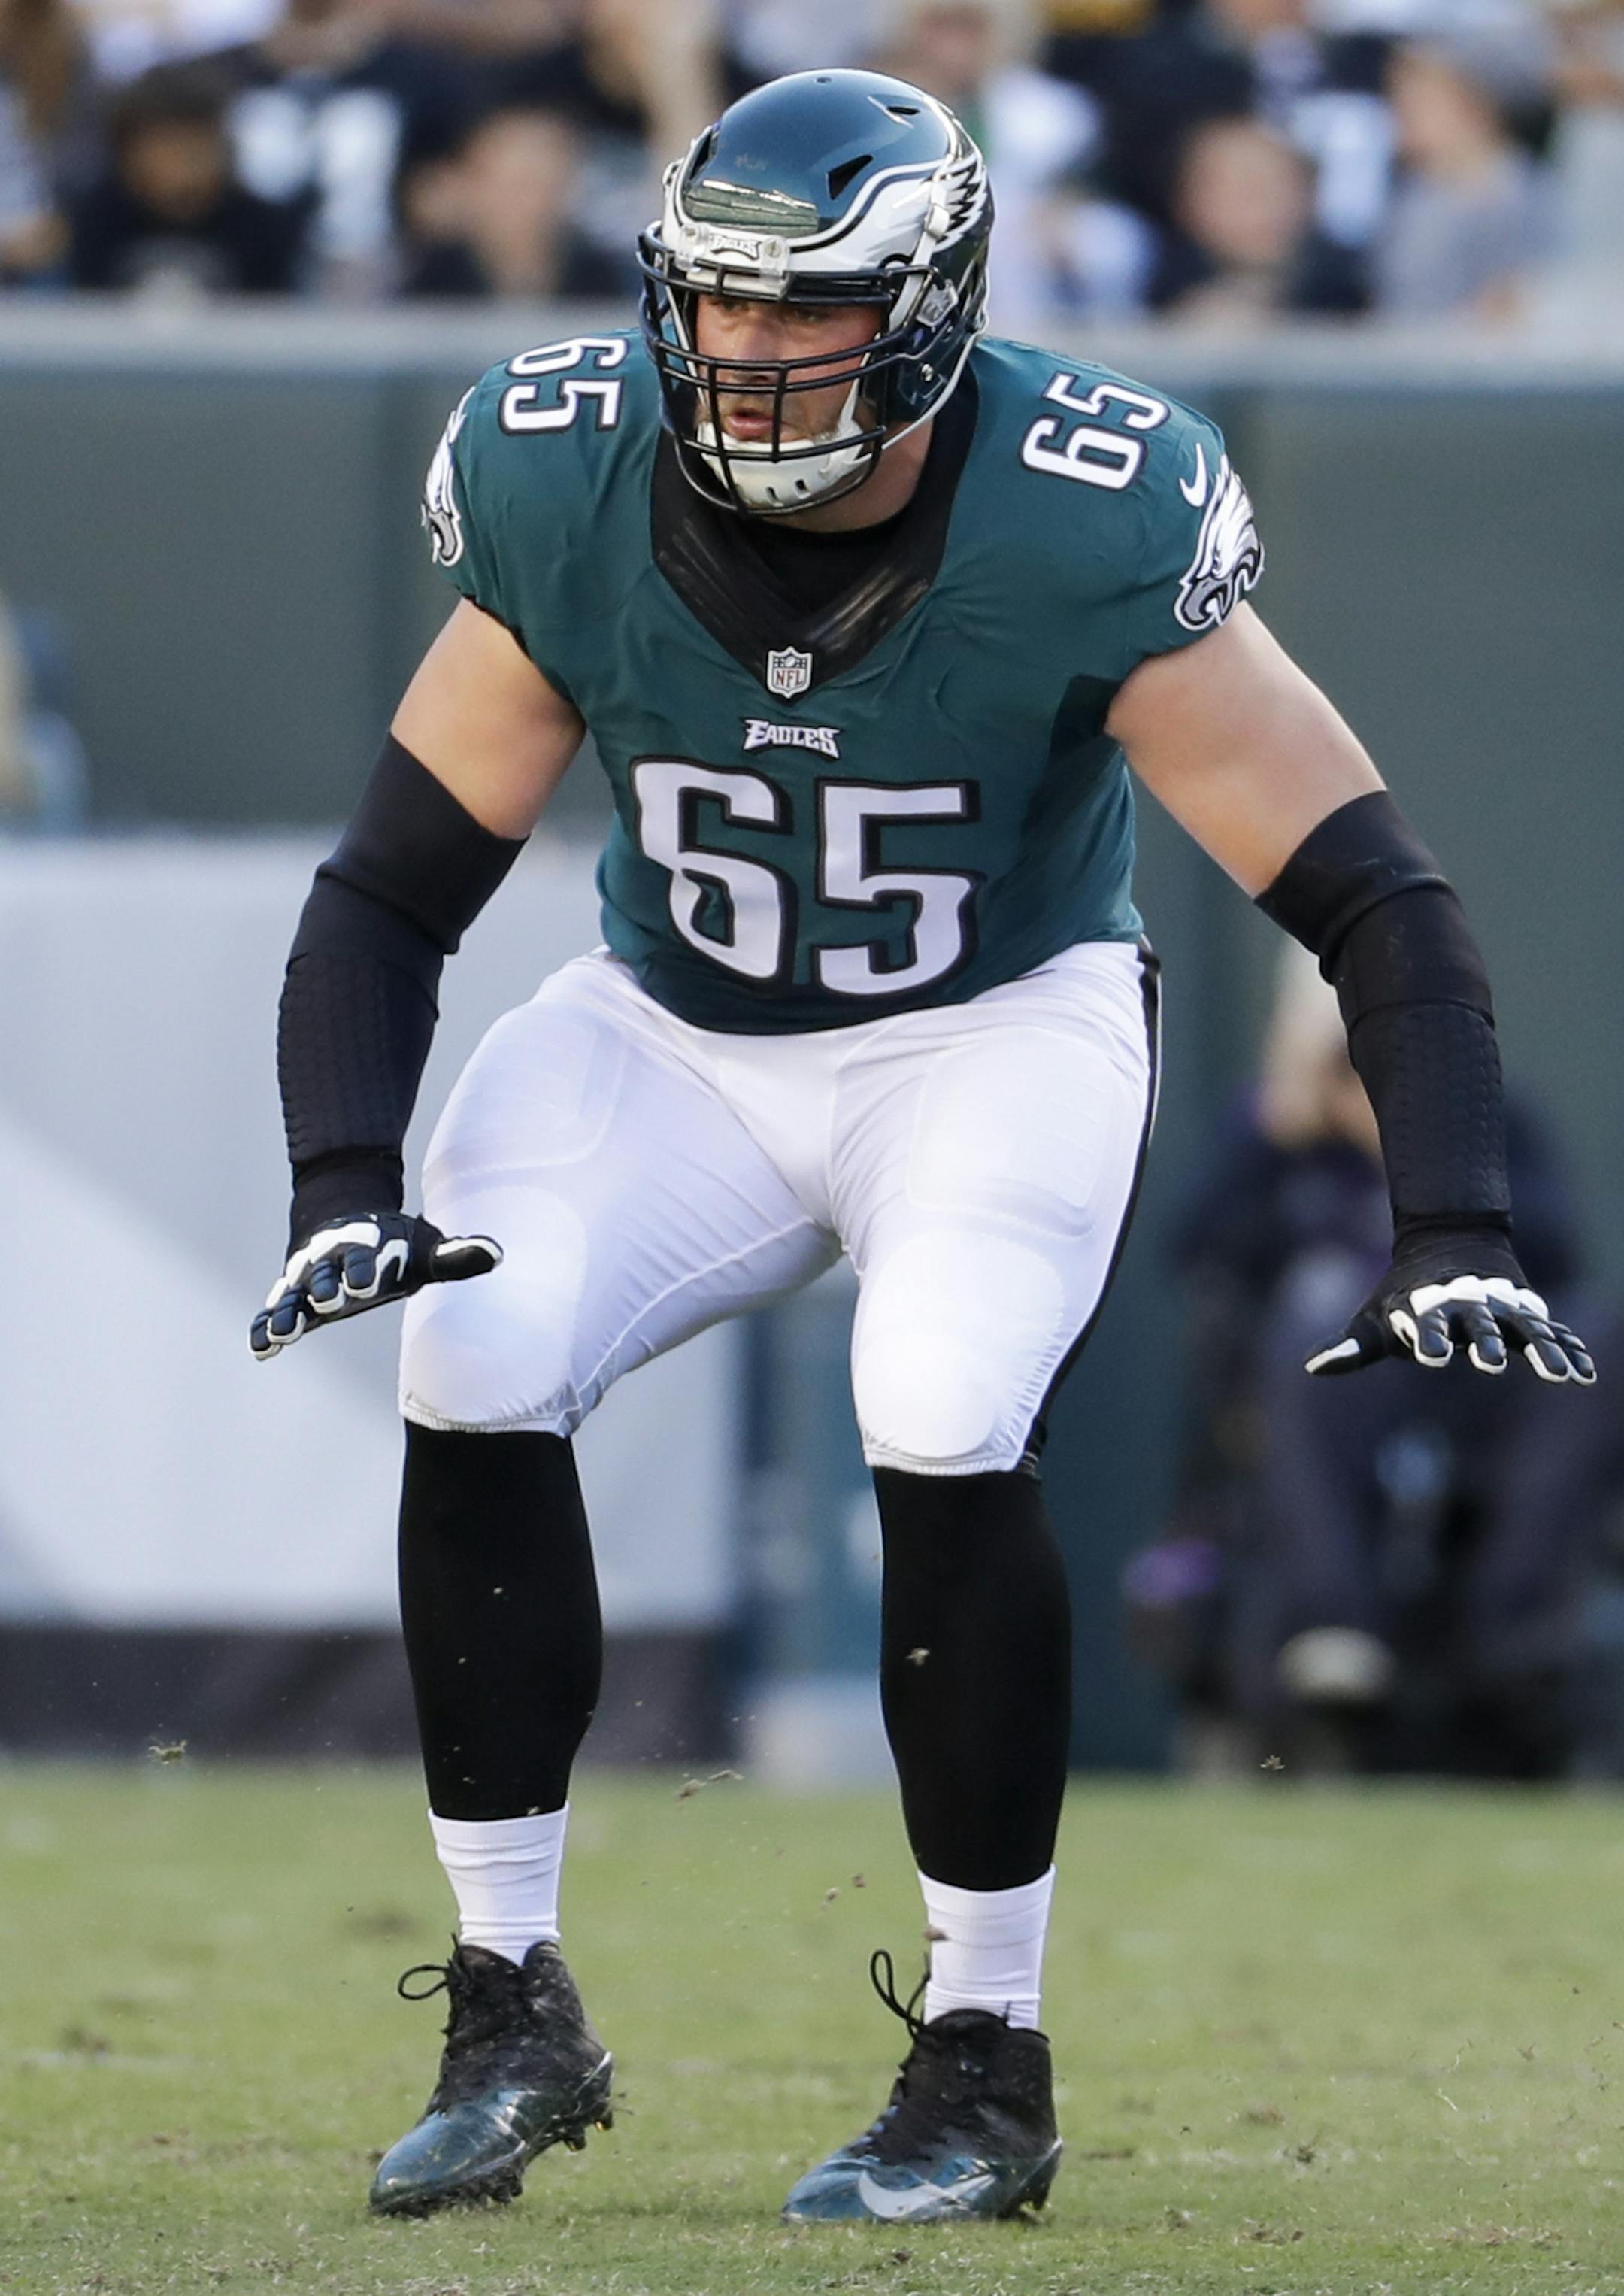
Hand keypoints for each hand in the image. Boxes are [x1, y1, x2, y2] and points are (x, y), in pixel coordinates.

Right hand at [249, 1213, 500, 1359]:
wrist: (347, 1223)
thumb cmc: (395, 1246)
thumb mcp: (425, 1249)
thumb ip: (456, 1257)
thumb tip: (497, 1253)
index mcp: (366, 1250)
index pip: (364, 1261)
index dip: (363, 1271)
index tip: (362, 1284)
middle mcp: (331, 1264)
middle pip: (324, 1277)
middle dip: (323, 1289)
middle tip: (323, 1303)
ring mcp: (306, 1281)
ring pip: (292, 1297)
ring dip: (285, 1313)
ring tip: (280, 1334)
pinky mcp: (292, 1297)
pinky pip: (272, 1311)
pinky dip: (263, 1328)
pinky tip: (260, 1350)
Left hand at [1305, 1234, 1594, 1384]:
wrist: (1449, 1241)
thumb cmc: (1405, 1294)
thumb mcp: (1375, 1317)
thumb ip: (1352, 1346)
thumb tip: (1311, 1367)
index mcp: (1428, 1307)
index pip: (1426, 1325)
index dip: (1427, 1339)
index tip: (1429, 1357)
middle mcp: (1468, 1306)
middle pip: (1478, 1324)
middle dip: (1484, 1341)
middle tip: (1491, 1363)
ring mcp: (1501, 1307)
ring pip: (1522, 1327)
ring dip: (1539, 1349)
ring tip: (1557, 1375)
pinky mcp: (1525, 1312)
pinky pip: (1551, 1331)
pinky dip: (1568, 1348)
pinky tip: (1585, 1373)